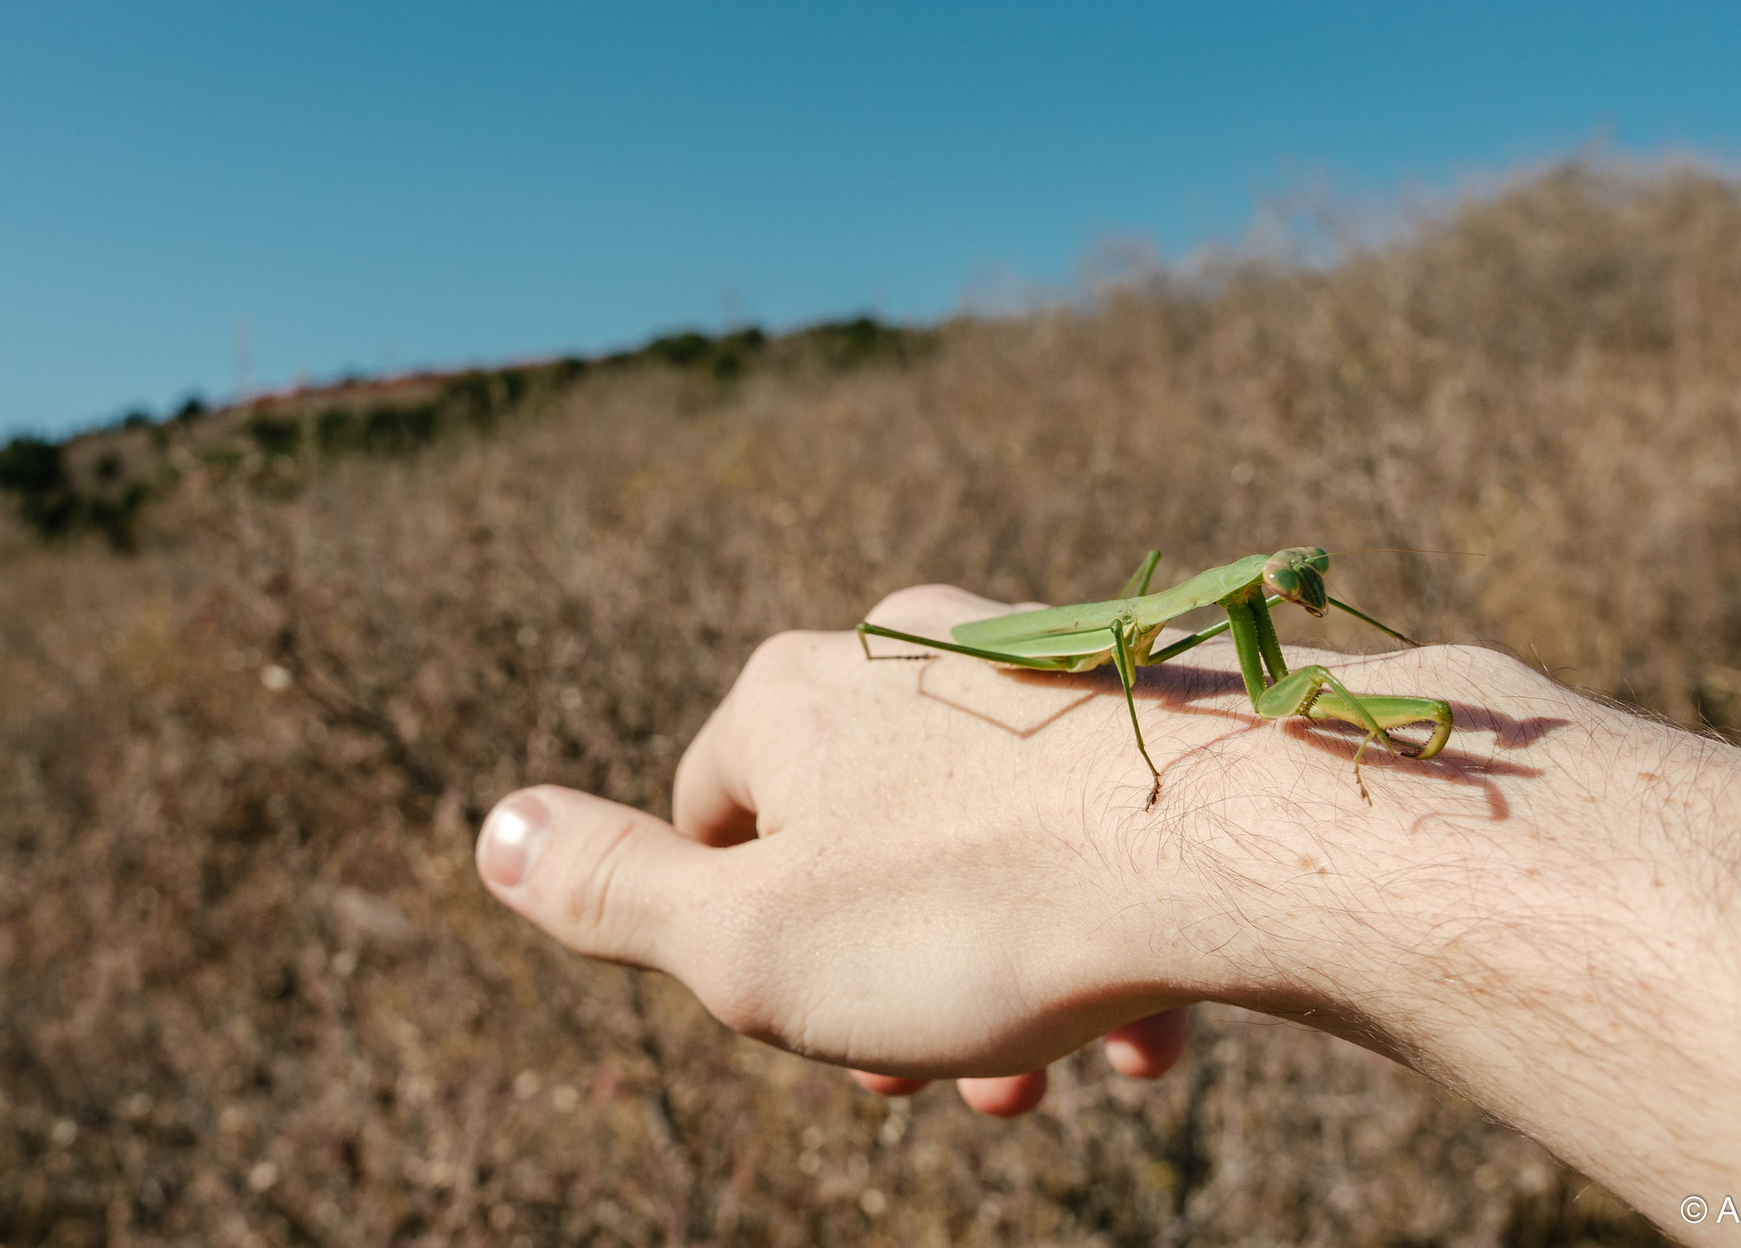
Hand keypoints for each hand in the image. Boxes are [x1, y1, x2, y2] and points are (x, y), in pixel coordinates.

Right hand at [472, 583, 1393, 1109]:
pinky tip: (1144, 1031)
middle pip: (853, 839)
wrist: (1249, 840)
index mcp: (790, 695)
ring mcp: (1030, 669)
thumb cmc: (978, 907)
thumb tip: (490, 832)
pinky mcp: (1143, 705)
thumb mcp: (752, 944)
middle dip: (879, 977)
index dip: (743, 942)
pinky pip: (1087, 830)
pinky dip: (1093, 930)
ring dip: (991, 977)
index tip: (810, 1029)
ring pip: (977, 847)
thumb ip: (613, 894)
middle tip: (936, 1087)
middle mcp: (901, 652)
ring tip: (1044, 1079)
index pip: (712, 816)